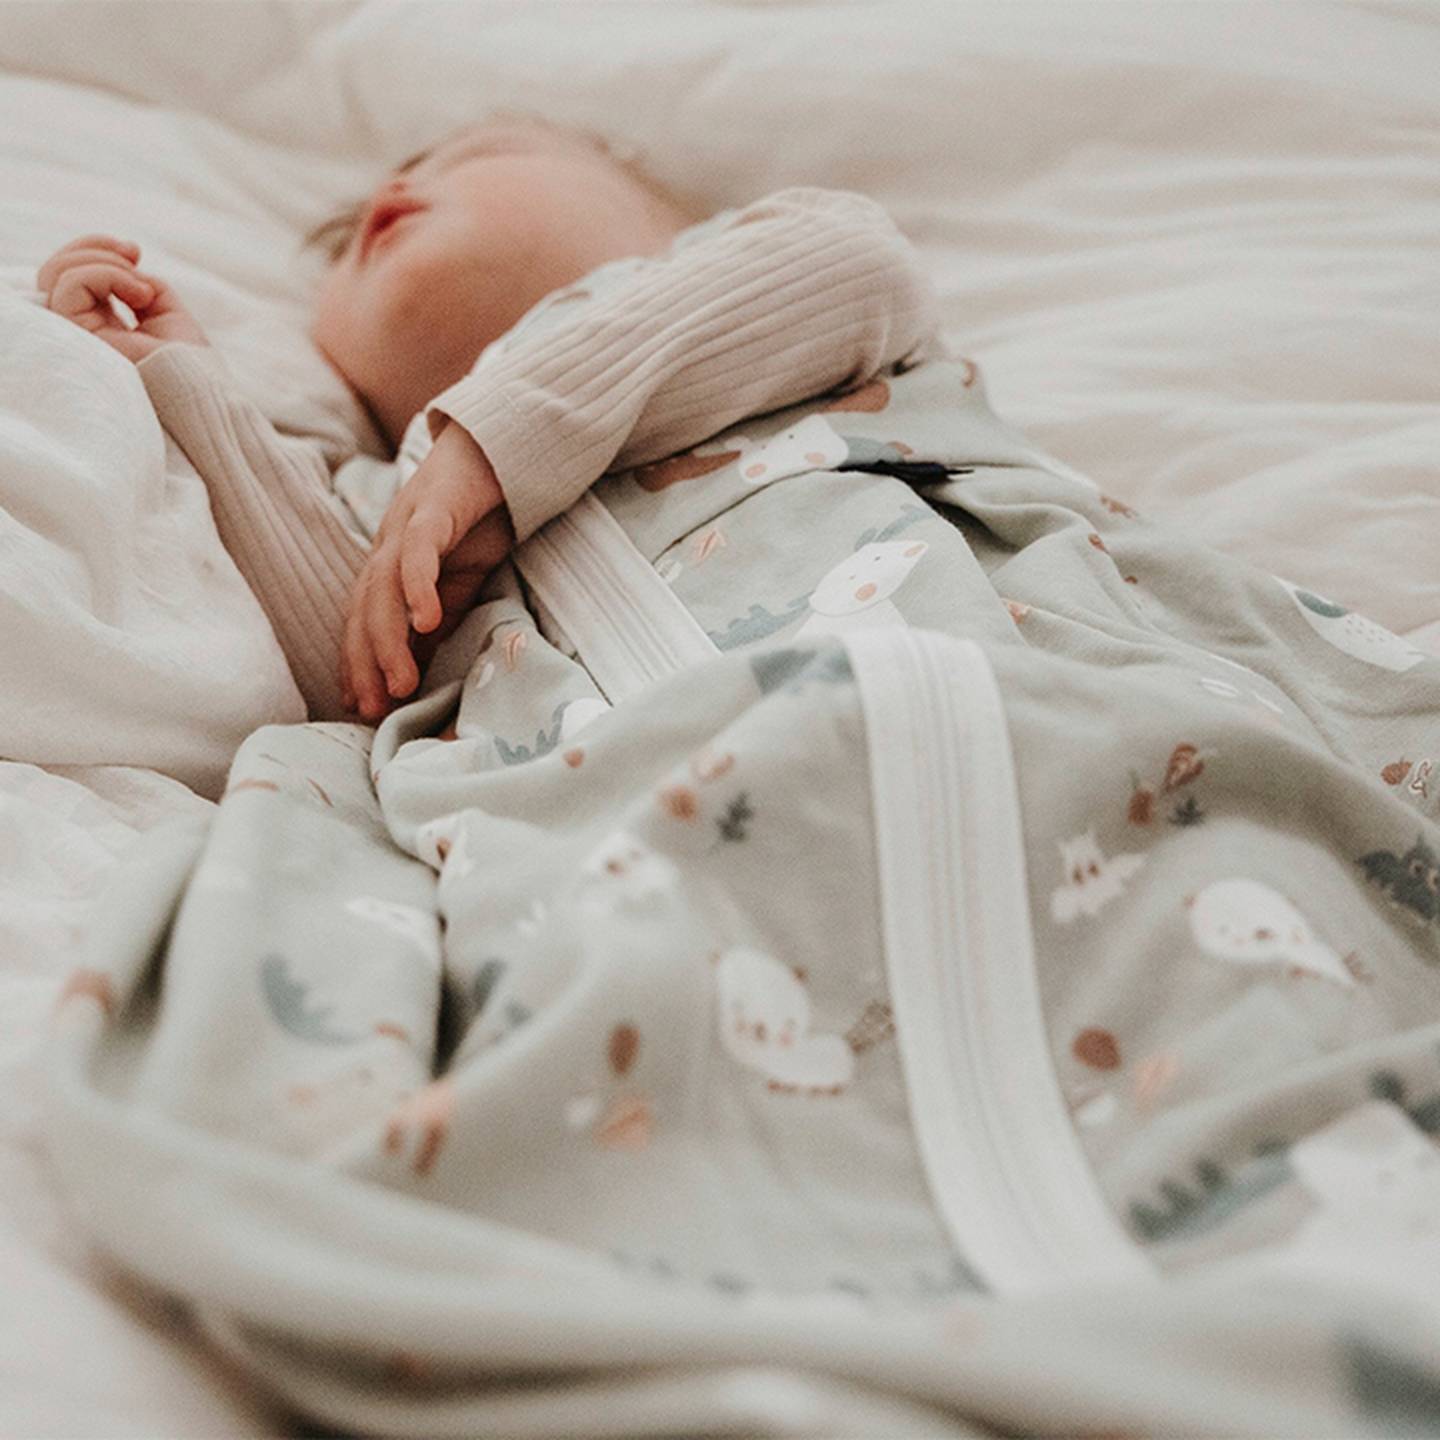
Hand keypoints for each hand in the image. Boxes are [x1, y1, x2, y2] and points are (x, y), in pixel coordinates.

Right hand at [38, 235, 207, 361]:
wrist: (201, 390)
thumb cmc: (191, 362)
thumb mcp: (167, 310)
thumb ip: (139, 282)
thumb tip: (124, 262)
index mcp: (101, 324)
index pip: (73, 277)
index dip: (97, 250)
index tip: (135, 252)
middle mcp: (83, 330)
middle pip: (56, 271)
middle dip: (94, 247)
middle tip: (134, 254)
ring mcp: (78, 336)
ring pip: (56, 274)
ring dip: (103, 262)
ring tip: (141, 287)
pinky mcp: (78, 338)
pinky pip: (70, 285)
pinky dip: (106, 275)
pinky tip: (139, 296)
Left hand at [342, 419, 514, 719]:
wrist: (502, 448)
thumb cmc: (480, 515)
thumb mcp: (460, 578)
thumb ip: (440, 614)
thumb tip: (424, 661)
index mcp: (388, 564)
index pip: (363, 620)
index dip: (359, 663)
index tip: (362, 707)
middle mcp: (385, 546)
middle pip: (363, 611)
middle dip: (365, 664)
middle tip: (374, 709)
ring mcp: (405, 525)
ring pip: (383, 590)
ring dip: (388, 640)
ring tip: (402, 682)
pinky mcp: (433, 507)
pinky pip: (418, 552)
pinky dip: (417, 586)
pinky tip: (426, 620)